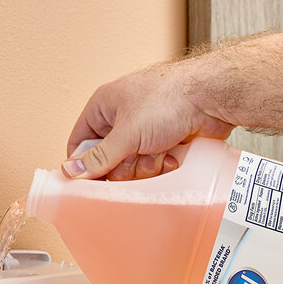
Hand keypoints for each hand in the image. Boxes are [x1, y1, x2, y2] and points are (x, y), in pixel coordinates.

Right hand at [63, 61, 234, 180]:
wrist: (211, 98)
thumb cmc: (169, 100)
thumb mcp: (127, 133)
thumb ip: (100, 157)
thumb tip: (71, 170)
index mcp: (104, 107)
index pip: (80, 142)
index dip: (84, 164)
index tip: (89, 185)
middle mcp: (122, 118)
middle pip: (109, 161)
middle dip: (125, 166)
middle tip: (136, 157)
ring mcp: (144, 131)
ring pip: (133, 166)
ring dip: (147, 165)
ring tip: (160, 151)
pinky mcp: (164, 141)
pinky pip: (153, 165)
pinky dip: (163, 163)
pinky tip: (173, 153)